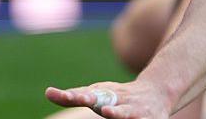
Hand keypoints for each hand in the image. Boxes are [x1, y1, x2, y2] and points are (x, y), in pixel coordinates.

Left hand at [45, 79, 171, 118]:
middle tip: (91, 104)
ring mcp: (134, 110)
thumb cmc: (119, 96)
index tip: (66, 96)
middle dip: (99, 104)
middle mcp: (119, 101)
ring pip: (126, 113)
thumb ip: (73, 96)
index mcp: (103, 95)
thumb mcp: (97, 93)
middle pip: (107, 102)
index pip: (86, 95)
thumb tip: (48, 93)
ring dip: (119, 113)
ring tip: (109, 112)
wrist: (157, 91)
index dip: (76, 95)